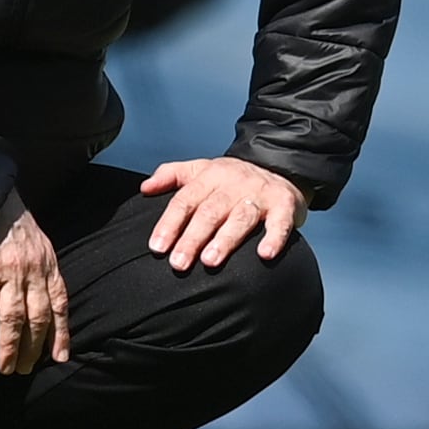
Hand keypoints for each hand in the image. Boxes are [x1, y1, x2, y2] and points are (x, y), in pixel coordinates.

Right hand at [0, 206, 68, 373]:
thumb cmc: (12, 224)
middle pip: (36, 318)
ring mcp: (9, 272)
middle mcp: (32, 272)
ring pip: (12, 318)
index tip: (59, 357)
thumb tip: (43, 303)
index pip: (58, 306)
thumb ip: (42, 272)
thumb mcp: (39, 246)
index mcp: (48, 266)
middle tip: (24, 370)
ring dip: (9, 347)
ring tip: (5, 368)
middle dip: (32, 348)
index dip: (60, 334)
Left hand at [140, 157, 305, 270]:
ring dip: (225, 240)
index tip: (157, 247)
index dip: (169, 224)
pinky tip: (264, 255)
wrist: (280, 166)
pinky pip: (280, 222)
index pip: (185, 200)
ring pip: (240, 217)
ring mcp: (259, 193)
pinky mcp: (284, 204)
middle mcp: (233, 183)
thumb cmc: (232, 178)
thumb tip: (144, 188)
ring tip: (210, 261)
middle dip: (192, 238)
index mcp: (210, 176)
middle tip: (178, 263)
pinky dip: (274, 237)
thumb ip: (171, 175)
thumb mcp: (201, 169)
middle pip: (210, 212)